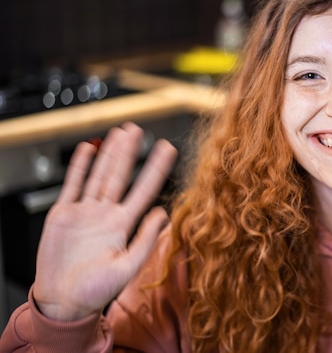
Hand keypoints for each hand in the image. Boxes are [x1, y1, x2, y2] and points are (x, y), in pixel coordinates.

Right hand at [32, 122, 177, 320]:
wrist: (63, 302)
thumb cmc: (95, 292)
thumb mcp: (126, 268)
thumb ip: (146, 240)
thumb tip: (164, 214)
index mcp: (122, 226)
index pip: (144, 190)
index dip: (156, 169)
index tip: (167, 150)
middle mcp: (105, 215)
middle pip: (120, 176)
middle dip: (129, 153)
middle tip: (138, 130)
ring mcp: (85, 213)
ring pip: (99, 175)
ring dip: (108, 154)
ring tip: (119, 133)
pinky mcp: (63, 215)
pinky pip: (73, 185)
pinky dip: (79, 166)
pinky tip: (88, 149)